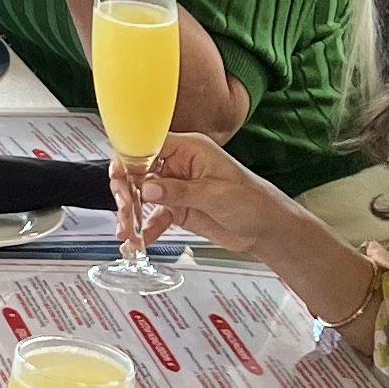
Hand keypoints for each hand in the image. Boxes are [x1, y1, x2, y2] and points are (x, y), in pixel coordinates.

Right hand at [120, 131, 295, 261]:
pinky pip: (153, 217)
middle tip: (124, 209)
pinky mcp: (178, 209)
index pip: (148, 145)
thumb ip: (178, 191)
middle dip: (126, 191)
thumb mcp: (215, 194)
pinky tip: (136, 242)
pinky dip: (143, 230)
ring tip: (127, 233)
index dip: (130, 159)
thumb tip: (146, 189)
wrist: (268, 229)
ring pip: (142, 196)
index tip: (120, 177)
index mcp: (189, 149)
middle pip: (139, 171)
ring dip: (131, 214)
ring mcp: (176, 188)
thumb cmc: (253, 201)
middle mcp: (178, 166)